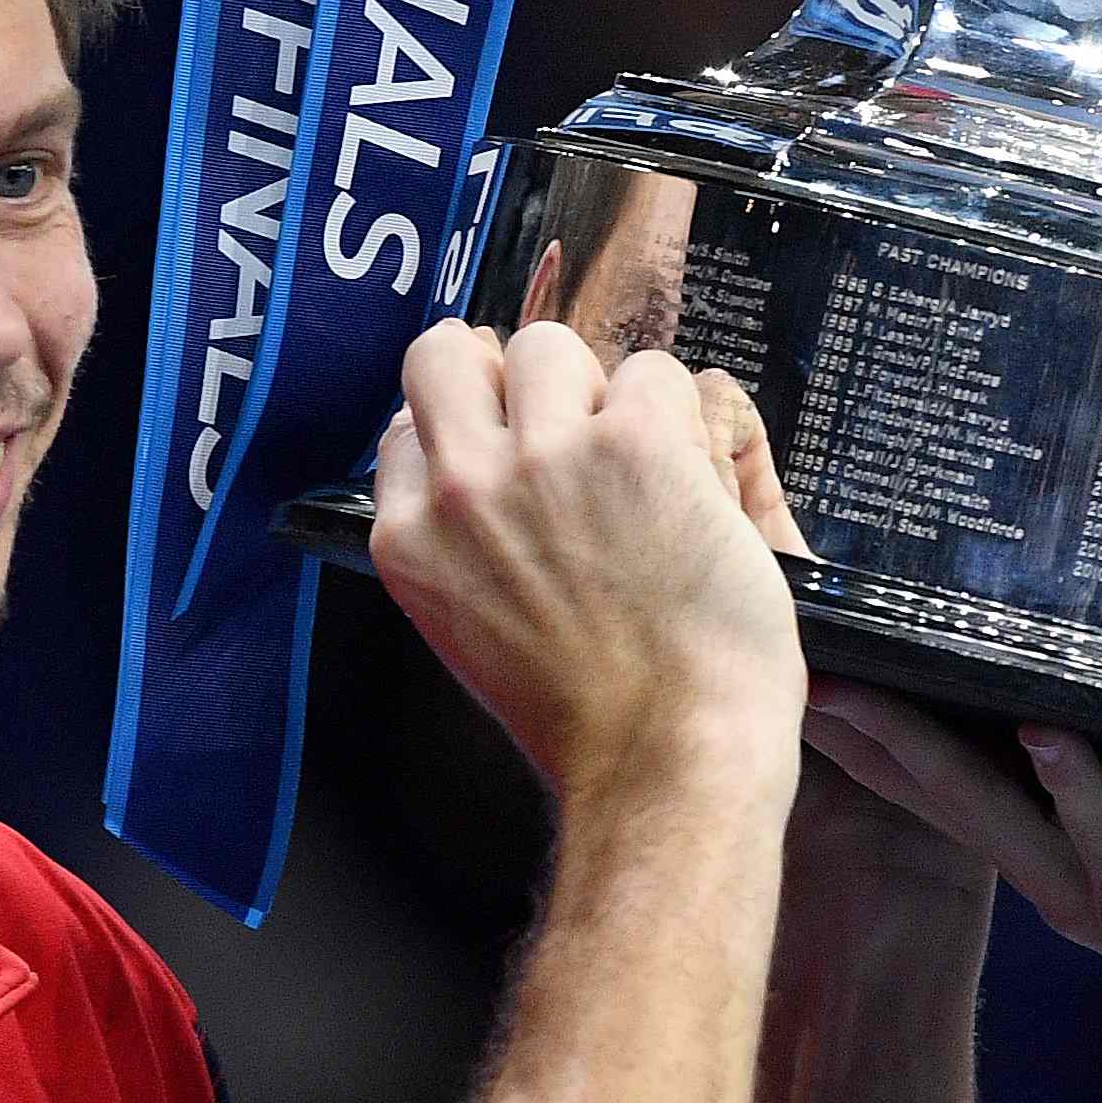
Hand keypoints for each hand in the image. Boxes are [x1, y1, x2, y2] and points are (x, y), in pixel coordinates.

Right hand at [367, 320, 802, 793]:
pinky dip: (682, 416)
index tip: (511, 452)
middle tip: (568, 426)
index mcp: (410, 541)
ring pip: (552, 344)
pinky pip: (654, 372)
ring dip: (599, 389)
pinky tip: (694, 480)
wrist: (667, 758)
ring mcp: (545, 458)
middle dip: (508, 376)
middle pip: (449, 352)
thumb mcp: (474, 633)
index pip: (408, 423)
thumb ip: (462, 547)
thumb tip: (481, 477)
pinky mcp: (634, 442)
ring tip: (640, 461)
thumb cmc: (593, 721)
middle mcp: (463, 489)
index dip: (469, 427)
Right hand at [797, 686, 1101, 1102]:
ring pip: (996, 812)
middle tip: (791, 669)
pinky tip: (1043, 736)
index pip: (949, 784)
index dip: (878, 733)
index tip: (811, 673)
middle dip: (864, 731)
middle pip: (940, 791)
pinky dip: (1079, 787)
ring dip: (928, 751)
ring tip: (865, 693)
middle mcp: (1060, 877)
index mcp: (1061, 854)